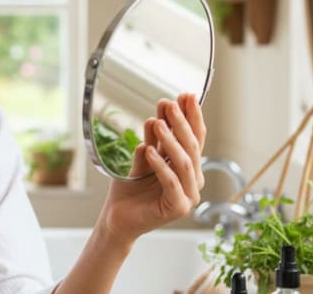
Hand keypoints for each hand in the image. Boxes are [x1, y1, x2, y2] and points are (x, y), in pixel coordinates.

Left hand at [100, 93, 206, 244]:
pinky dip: (160, 165)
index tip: (186, 95)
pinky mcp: (177, 208)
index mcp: (188, 166)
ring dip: (170, 141)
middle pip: (192, 147)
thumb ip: (153, 140)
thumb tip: (158, 116)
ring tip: (156, 123)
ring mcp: (188, 195)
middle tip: (170, 104)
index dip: (192, 116)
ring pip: (184, 163)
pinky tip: (148, 149)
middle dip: (181, 123)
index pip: (195, 137)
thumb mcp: (143, 157)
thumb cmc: (131, 188)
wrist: (118, 216)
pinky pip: (171, 183)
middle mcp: (193, 180)